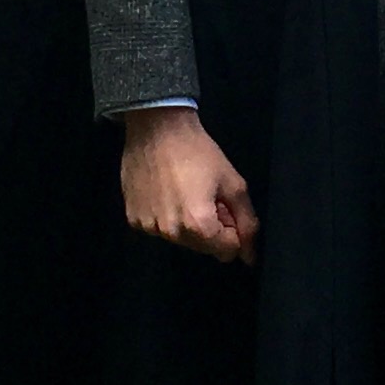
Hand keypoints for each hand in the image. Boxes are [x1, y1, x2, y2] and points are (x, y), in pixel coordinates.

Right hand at [121, 105, 260, 262]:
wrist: (157, 128)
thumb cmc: (198, 151)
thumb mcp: (233, 183)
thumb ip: (247, 222)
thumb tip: (250, 257)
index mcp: (198, 226)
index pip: (227, 251)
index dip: (232, 228)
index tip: (224, 205)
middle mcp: (171, 233)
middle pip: (203, 247)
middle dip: (211, 228)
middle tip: (206, 195)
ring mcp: (149, 227)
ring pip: (181, 239)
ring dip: (187, 224)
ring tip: (184, 191)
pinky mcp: (133, 218)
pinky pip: (158, 228)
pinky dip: (166, 216)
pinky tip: (165, 192)